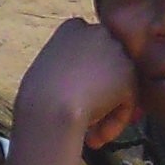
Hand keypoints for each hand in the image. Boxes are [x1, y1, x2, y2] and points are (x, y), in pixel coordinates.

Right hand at [19, 17, 140, 147]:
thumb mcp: (45, 72)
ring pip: (118, 85)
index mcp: (72, 28)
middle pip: (106, 66)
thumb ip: (66, 70)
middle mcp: (98, 32)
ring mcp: (116, 51)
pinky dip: (114, 122)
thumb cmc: (35, 97)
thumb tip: (80, 88)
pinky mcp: (129, 73)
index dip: (82, 78)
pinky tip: (95, 136)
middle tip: (86, 121)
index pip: (87, 51)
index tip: (71, 99)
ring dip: (106, 112)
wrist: (49, 107)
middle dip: (100, 94)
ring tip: (89, 135)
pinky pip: (128, 101)